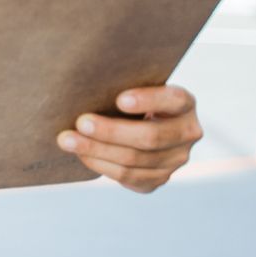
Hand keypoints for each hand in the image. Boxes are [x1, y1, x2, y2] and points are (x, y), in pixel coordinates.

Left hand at [56, 85, 203, 192]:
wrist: (137, 121)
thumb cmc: (127, 95)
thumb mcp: (132, 83)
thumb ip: (120, 80)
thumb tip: (81, 78)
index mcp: (184, 103)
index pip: (172, 100)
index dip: (148, 101)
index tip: (119, 100)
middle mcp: (187, 133)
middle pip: (150, 137)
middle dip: (111, 131)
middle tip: (80, 122)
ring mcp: (176, 160)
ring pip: (135, 160)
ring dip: (97, 151)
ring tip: (68, 140)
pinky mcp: (159, 178)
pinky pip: (129, 177)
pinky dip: (101, 165)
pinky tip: (81, 154)